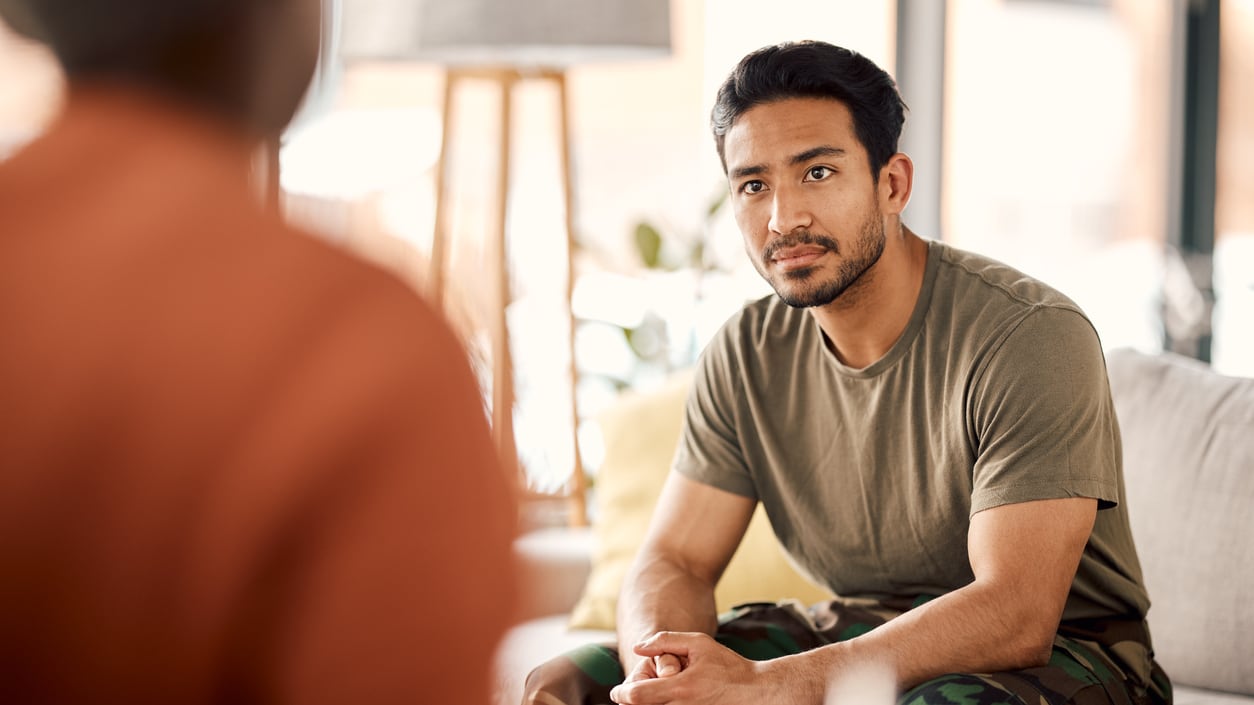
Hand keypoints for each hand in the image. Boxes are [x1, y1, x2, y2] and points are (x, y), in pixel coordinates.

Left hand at [610, 632, 764, 704]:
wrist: (756, 693)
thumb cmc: (728, 666)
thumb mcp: (699, 643)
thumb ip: (665, 641)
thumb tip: (637, 648)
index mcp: (680, 689)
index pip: (636, 697)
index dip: (621, 694)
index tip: (617, 692)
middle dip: (633, 702)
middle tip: (634, 694)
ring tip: (652, 695)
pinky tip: (667, 700)